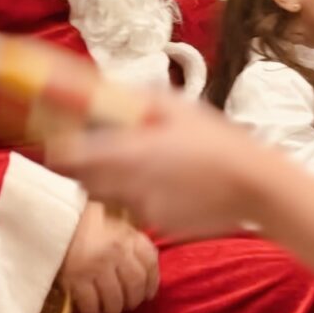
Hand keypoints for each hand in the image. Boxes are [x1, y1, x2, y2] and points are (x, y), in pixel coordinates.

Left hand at [49, 96, 257, 237]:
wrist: (256, 186)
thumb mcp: (180, 108)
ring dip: (111, 184)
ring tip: (139, 167)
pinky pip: (135, 210)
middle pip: (84, 181)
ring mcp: (143, 207)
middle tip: (98, 153)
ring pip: (109, 197)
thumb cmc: (218, 142)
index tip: (57, 144)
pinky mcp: (158, 224)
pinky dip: (140, 198)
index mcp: (131, 151)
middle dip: (84, 169)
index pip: (72, 157)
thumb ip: (139, 99)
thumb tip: (110, 89)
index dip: (60, 152)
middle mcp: (130, 183)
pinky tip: (165, 185)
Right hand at [59, 201, 158, 312]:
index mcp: (127, 236)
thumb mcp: (113, 223)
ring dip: (114, 309)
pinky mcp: (75, 278)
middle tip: (127, 304)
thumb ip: (130, 241)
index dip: (152, 281)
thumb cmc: (84, 220)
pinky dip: (92, 312)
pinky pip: (90, 304)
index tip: (148, 293)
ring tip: (109, 311)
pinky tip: (91, 312)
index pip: (150, 261)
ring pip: (114, 299)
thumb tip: (145, 267)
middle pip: (135, 285)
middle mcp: (116, 252)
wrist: (53, 219)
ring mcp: (96, 267)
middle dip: (133, 300)